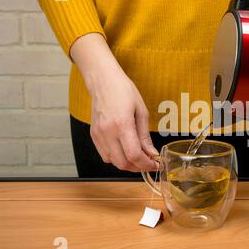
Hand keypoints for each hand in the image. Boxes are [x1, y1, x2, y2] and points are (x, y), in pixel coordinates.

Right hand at [71, 34, 158, 171]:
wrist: (103, 81)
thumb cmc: (123, 91)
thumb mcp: (141, 111)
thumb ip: (145, 136)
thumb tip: (151, 153)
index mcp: (122, 124)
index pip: (134, 155)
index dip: (147, 164)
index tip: (155, 165)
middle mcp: (108, 132)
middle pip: (123, 163)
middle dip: (138, 167)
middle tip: (148, 162)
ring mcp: (98, 135)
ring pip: (113, 162)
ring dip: (127, 163)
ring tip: (138, 156)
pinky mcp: (94, 135)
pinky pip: (105, 155)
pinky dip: (116, 158)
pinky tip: (125, 150)